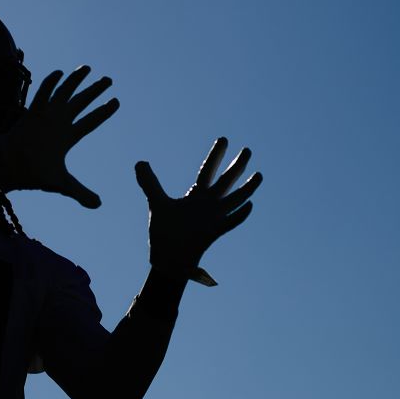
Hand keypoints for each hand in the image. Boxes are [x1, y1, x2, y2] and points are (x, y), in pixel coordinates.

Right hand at [0, 65, 118, 207]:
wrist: (9, 169)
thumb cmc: (33, 174)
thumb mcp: (63, 184)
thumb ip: (81, 193)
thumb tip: (99, 205)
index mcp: (68, 136)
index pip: (90, 121)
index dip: (103, 111)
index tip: (116, 101)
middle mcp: (59, 123)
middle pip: (81, 103)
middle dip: (94, 91)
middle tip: (109, 80)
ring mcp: (47, 116)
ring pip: (64, 93)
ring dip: (76, 81)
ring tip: (89, 68)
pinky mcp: (32, 113)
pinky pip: (42, 95)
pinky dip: (50, 84)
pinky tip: (59, 73)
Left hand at [135, 137, 262, 285]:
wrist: (168, 259)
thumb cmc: (164, 232)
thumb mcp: (156, 203)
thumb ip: (149, 183)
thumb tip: (140, 163)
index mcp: (196, 195)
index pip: (208, 170)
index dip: (216, 155)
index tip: (224, 139)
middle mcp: (208, 204)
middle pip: (226, 181)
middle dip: (237, 166)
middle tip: (248, 150)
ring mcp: (214, 218)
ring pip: (235, 200)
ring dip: (247, 188)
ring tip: (259, 175)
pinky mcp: (214, 232)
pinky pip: (230, 222)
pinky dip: (240, 215)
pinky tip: (250, 205)